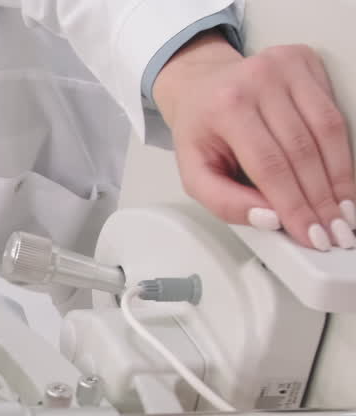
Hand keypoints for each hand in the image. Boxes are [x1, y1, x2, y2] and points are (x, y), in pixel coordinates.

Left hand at [154, 33, 355, 250]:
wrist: (200, 84)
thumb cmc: (200, 128)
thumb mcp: (195, 171)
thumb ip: (225, 201)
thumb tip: (269, 218)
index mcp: (225, 107)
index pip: (270, 165)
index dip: (295, 205)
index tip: (311, 234)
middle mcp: (258, 80)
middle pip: (303, 151)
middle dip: (322, 199)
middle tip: (334, 232)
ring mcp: (285, 67)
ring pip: (328, 131)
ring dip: (340, 178)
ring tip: (344, 212)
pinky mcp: (306, 61)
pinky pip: (335, 112)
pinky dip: (343, 151)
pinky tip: (343, 179)